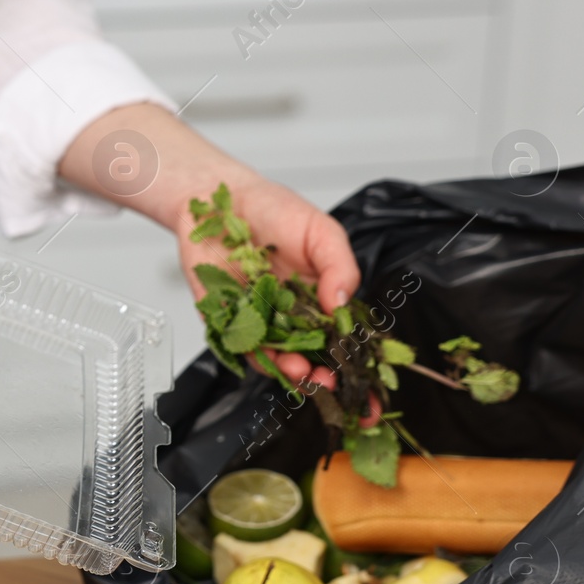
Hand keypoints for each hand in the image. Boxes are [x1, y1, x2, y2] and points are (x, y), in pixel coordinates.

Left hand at [58, 102, 359, 387]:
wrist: (222, 199)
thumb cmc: (275, 210)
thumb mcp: (322, 232)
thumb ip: (340, 268)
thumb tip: (343, 306)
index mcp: (320, 299)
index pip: (340, 338)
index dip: (352, 363)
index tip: (362, 383)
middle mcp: (290, 316)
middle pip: (309, 356)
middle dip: (321, 376)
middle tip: (328, 381)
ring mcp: (259, 320)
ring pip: (275, 357)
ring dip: (288, 370)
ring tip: (299, 370)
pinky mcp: (226, 319)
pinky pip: (239, 344)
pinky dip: (253, 354)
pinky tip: (267, 355)